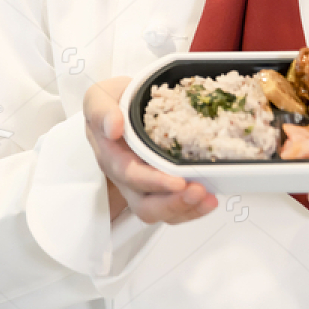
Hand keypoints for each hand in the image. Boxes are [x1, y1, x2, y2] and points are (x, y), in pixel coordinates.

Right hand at [83, 77, 218, 224]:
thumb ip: (102, 110)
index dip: (155, 182)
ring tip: (208, 199)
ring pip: (161, 211)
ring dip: (186, 209)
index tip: (178, 182)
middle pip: (145, 205)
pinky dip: (193, 208)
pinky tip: (209, 199)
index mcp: (111, 156)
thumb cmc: (111, 102)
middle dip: (173, 203)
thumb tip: (114, 126)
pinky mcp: (160, 185)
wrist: (119, 104)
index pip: (130, 175)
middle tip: (198, 192)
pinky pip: (173, 206)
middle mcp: (126, 176)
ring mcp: (143, 184)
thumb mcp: (99, 97)